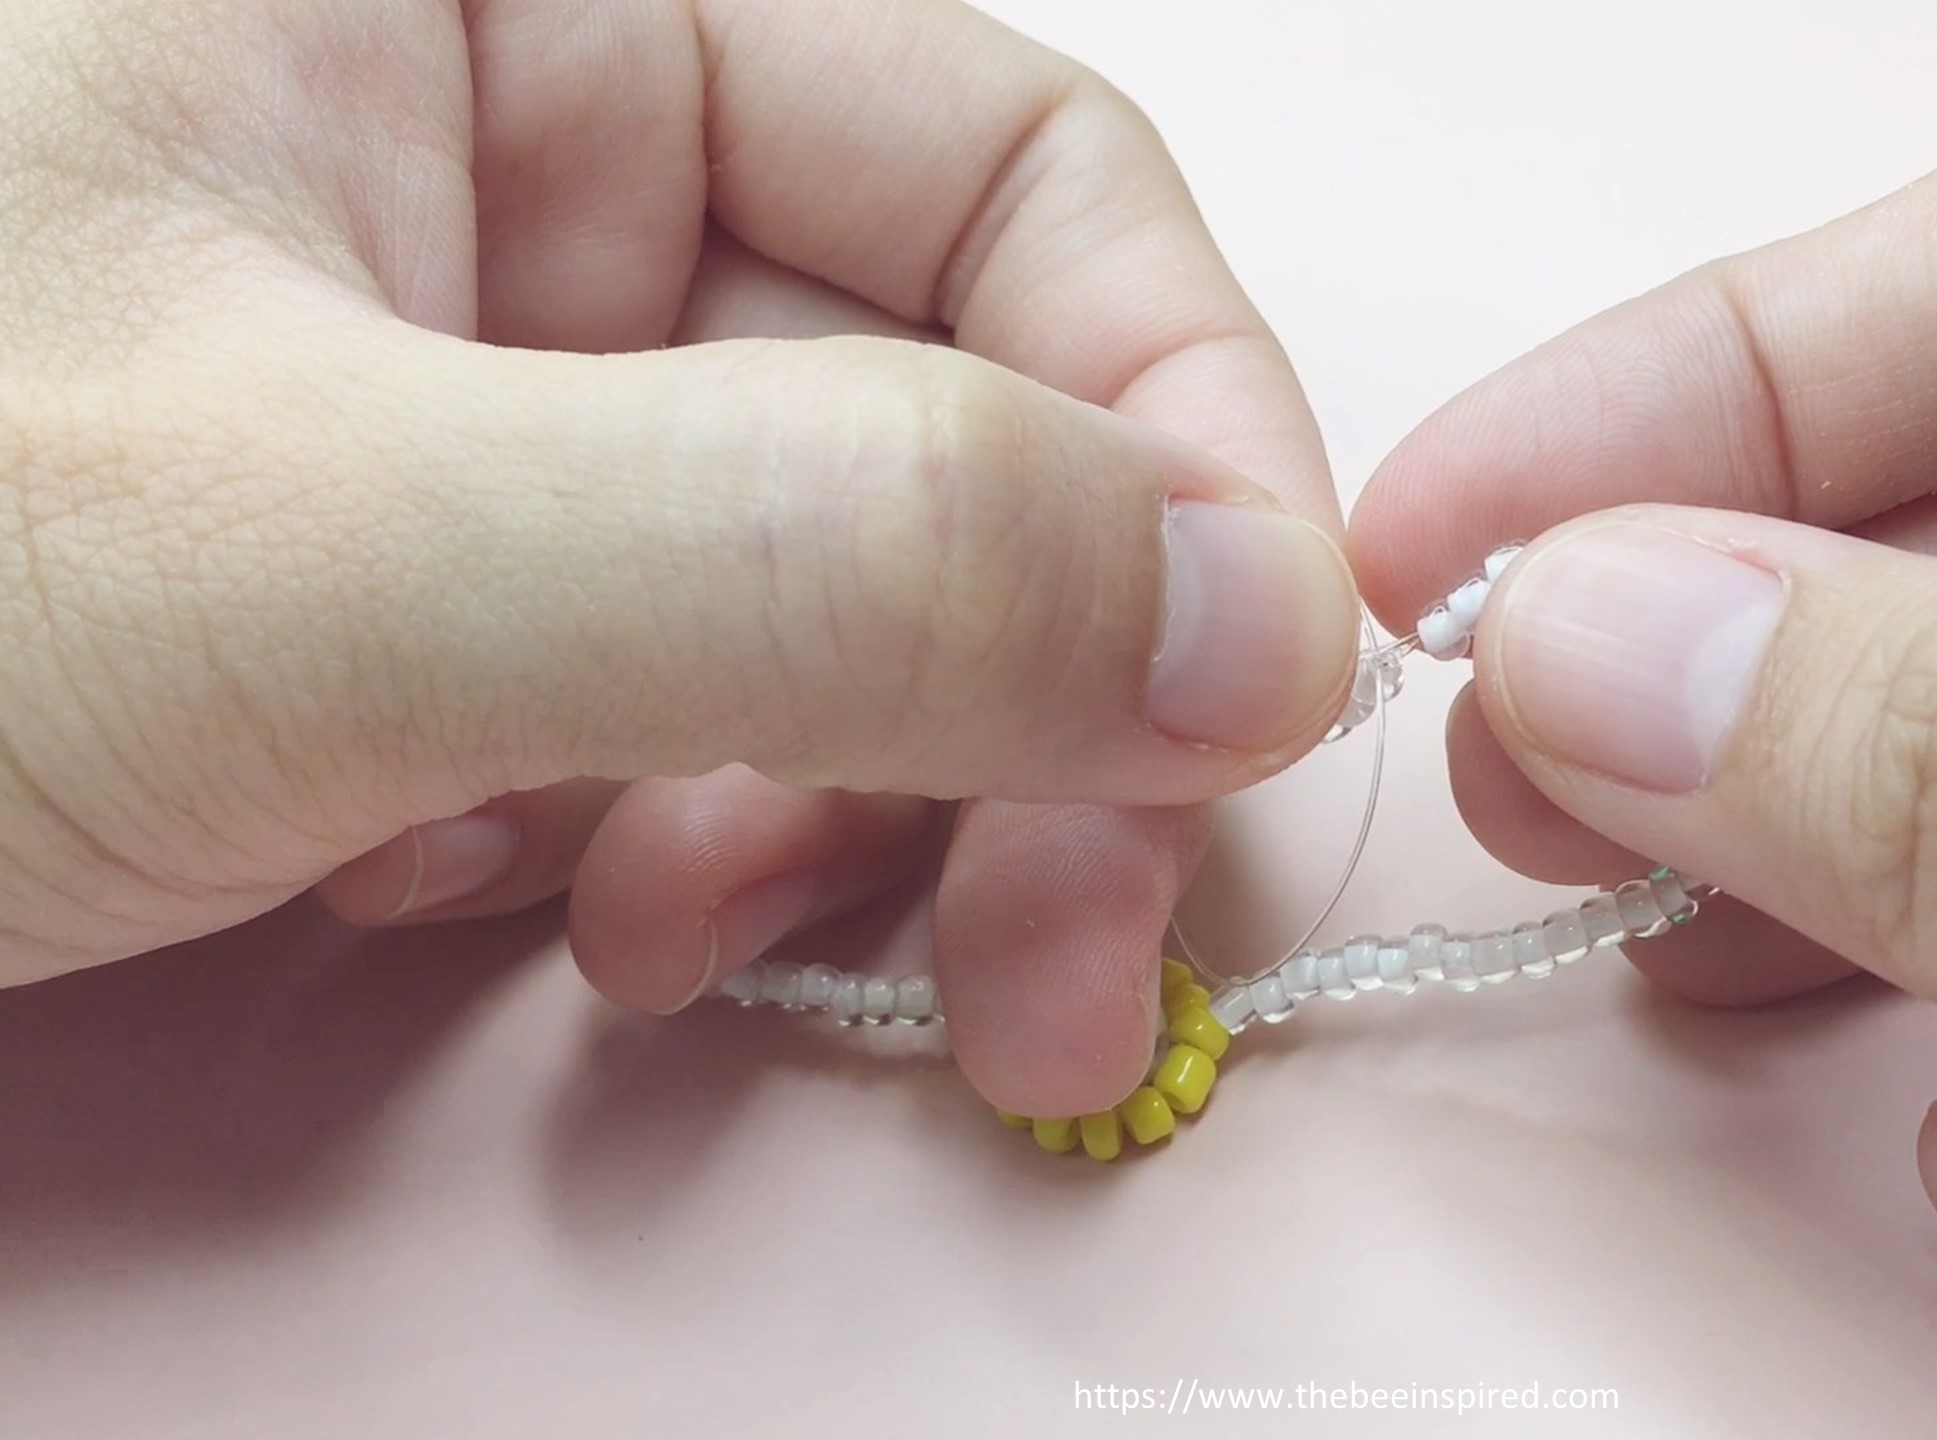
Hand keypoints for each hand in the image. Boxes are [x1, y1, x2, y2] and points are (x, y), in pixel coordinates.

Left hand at [0, 0, 1359, 1118]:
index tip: (1240, 718)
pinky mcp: (400, 555)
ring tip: (687, 948)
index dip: (1182, 447)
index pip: (1022, 167)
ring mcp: (454, 365)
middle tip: (1054, 963)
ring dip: (839, 797)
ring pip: (831, 579)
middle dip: (1032, 697)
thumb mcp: (280, 550)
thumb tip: (1248, 620)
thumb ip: (811, 549)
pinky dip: (663, 830)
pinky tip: (519, 907)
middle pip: (957, 402)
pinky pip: (671, 689)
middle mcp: (495, 139)